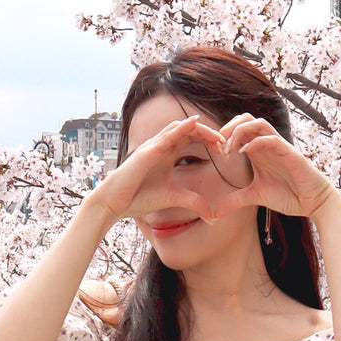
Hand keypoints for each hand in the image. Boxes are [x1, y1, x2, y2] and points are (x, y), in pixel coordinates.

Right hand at [84, 116, 225, 224]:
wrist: (116, 202)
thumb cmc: (139, 197)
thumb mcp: (174, 198)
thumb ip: (194, 203)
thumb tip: (212, 217)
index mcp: (167, 154)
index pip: (191, 139)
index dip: (208, 141)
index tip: (224, 151)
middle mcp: (161, 146)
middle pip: (189, 130)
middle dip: (208, 134)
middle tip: (225, 143)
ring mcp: (154, 146)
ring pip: (180, 128)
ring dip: (200, 129)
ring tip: (217, 136)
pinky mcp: (148, 151)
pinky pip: (167, 134)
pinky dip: (182, 127)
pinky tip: (195, 124)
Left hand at [211, 114, 334, 219]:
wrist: (313, 203)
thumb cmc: (288, 195)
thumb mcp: (256, 197)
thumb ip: (236, 200)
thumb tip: (216, 213)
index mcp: (258, 151)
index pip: (239, 129)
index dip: (223, 136)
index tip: (215, 152)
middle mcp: (267, 145)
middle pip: (246, 119)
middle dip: (228, 128)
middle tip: (219, 146)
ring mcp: (279, 147)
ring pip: (258, 123)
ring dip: (240, 131)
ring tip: (229, 148)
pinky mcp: (289, 153)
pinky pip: (271, 139)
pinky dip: (256, 142)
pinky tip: (244, 152)